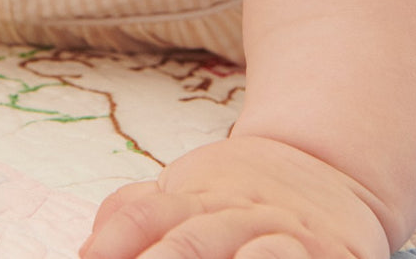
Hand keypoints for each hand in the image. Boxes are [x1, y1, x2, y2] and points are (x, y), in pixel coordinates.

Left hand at [79, 136, 391, 258]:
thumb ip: (137, 214)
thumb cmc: (240, 196)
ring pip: (248, 256)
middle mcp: (233, 213)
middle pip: (188, 241)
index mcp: (192, 198)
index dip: (114, 240)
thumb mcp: (187, 193)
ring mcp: (279, 234)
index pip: (143, 214)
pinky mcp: (326, 255)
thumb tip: (89, 247)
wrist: (326, 165)